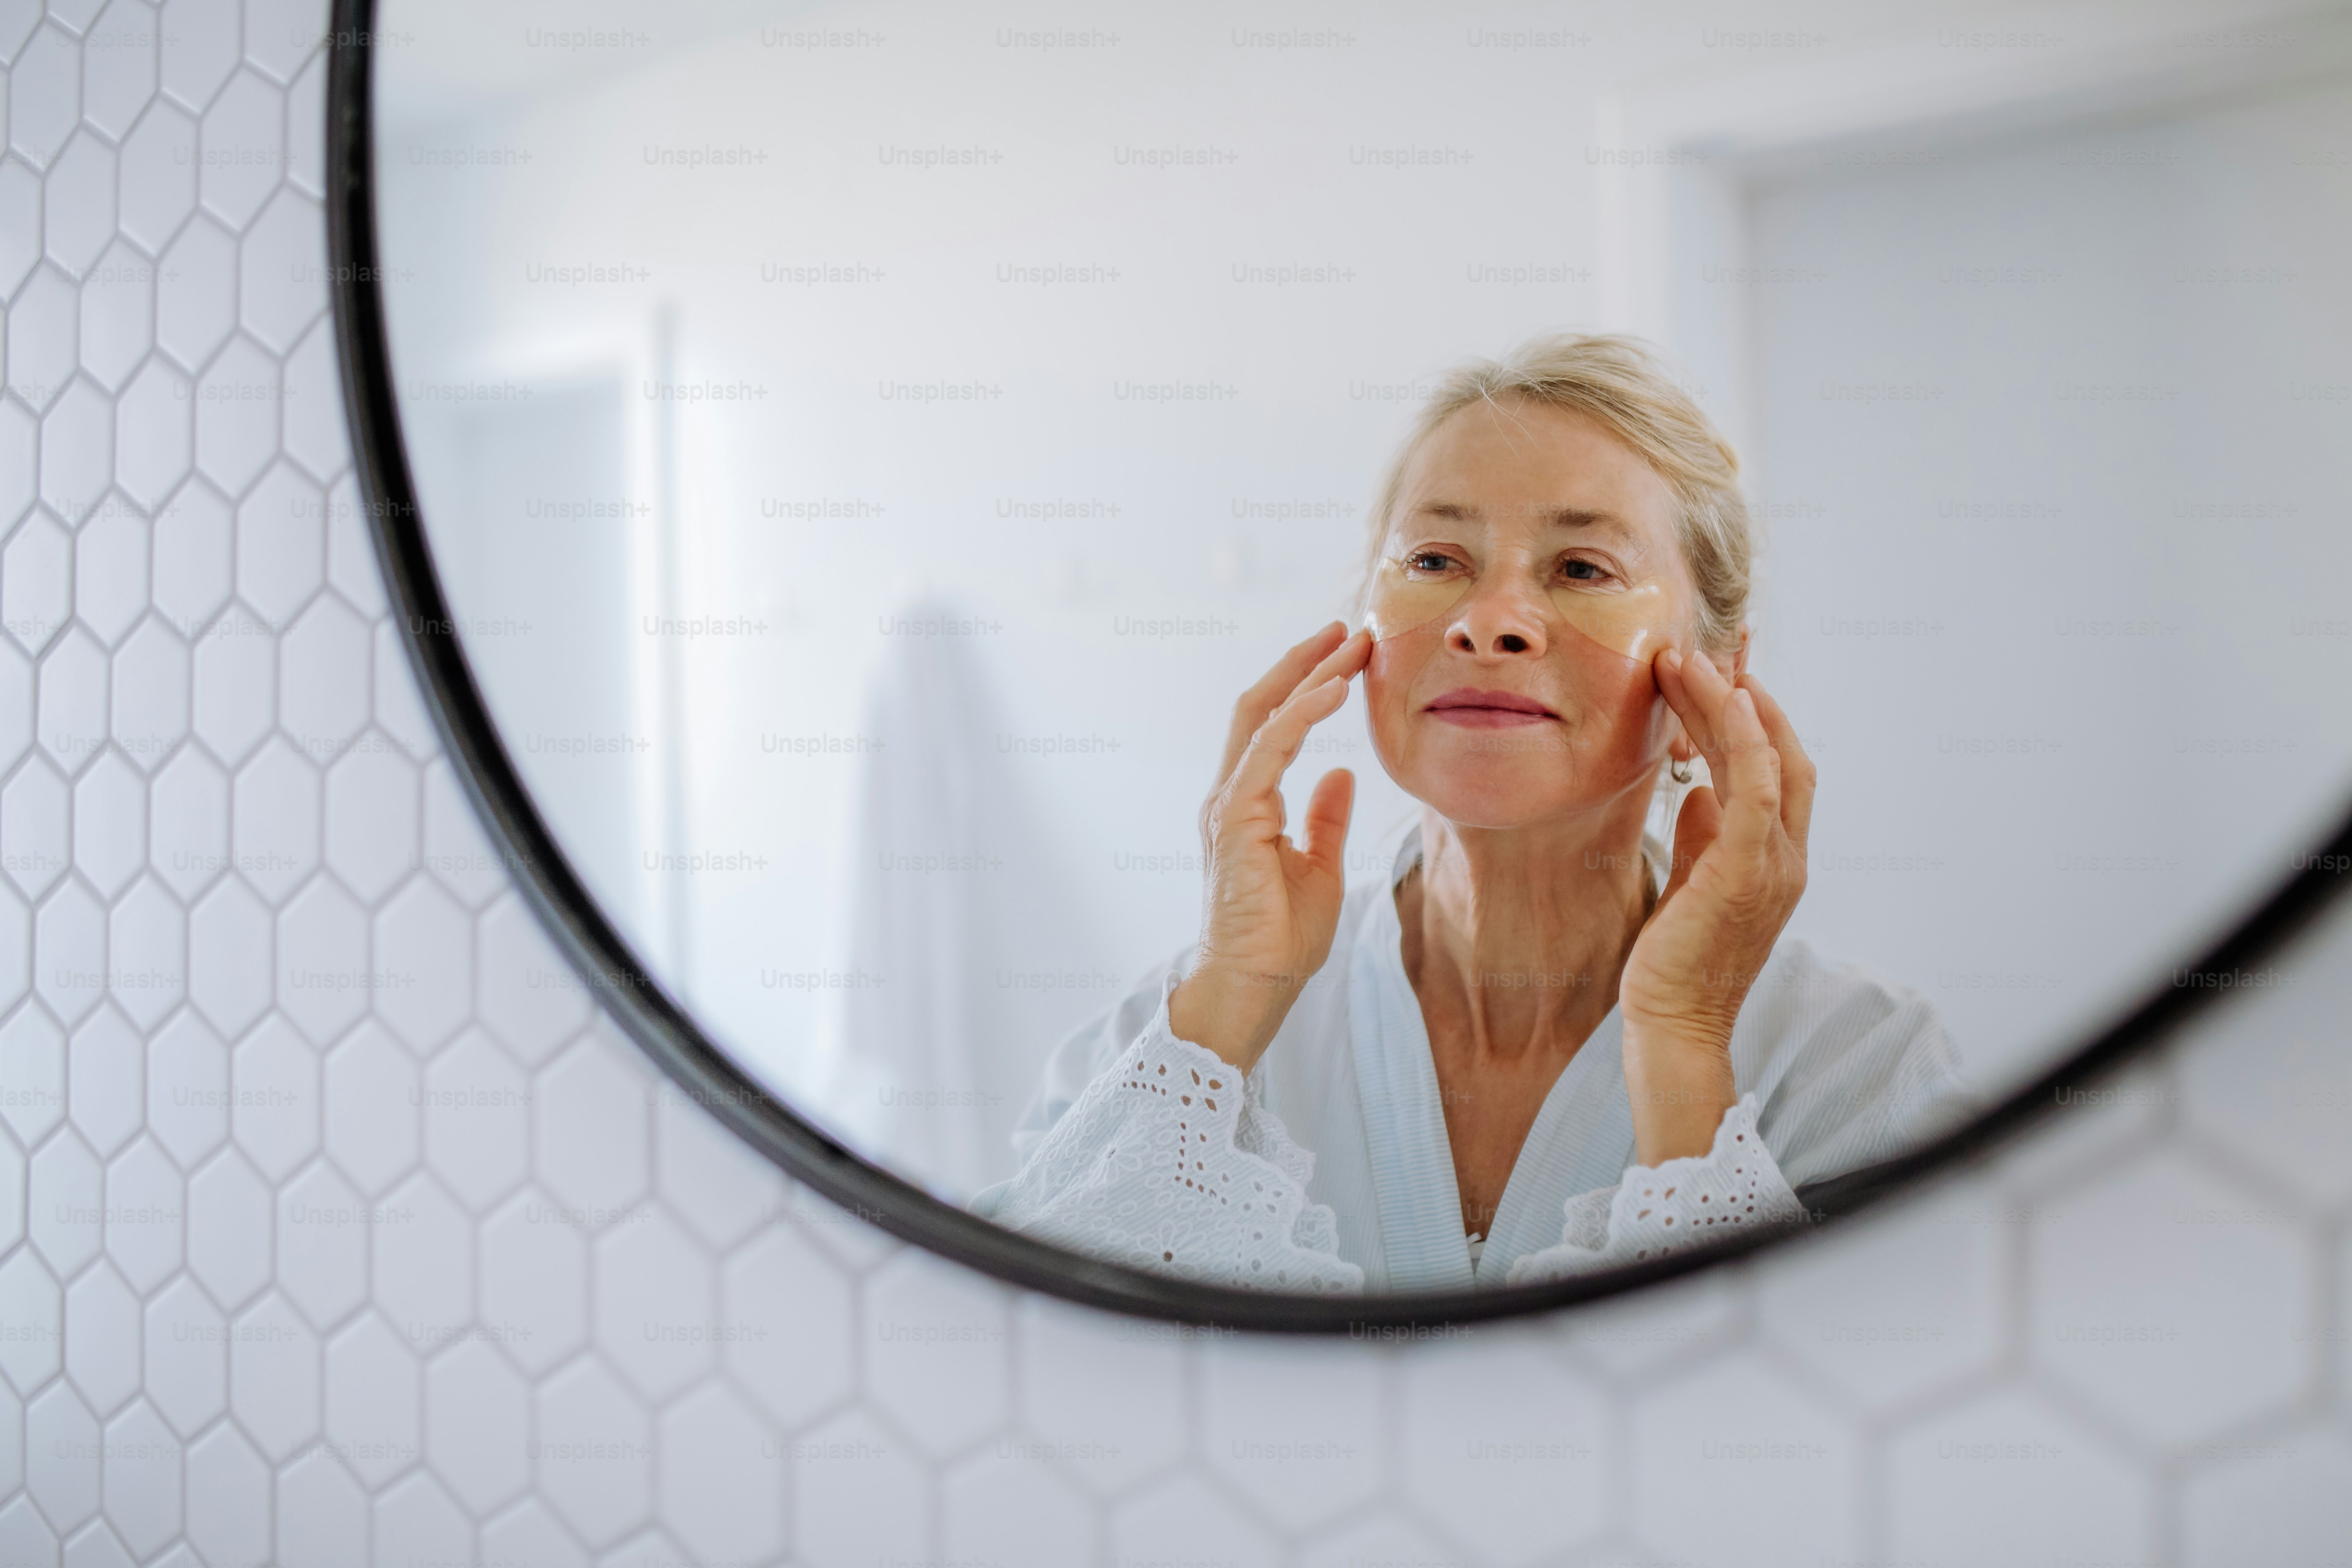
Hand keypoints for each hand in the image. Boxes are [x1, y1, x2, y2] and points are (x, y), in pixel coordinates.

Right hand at [1168, 623, 1371, 1071]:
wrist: (1252, 988)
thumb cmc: (1279, 942)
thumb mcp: (1319, 870)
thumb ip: (1324, 820)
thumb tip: (1340, 775)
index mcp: (1248, 806)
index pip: (1275, 726)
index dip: (1308, 685)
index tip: (1348, 653)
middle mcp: (1232, 796)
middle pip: (1262, 707)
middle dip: (1304, 662)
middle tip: (1349, 628)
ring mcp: (1229, 805)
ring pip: (1264, 717)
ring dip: (1309, 675)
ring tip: (1350, 643)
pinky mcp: (1235, 820)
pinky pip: (1269, 750)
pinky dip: (1302, 714)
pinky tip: (1334, 689)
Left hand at [1619, 650, 1814, 1163]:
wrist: (1673, 1023)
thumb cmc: (1676, 960)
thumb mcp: (1692, 883)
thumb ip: (1703, 838)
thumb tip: (1697, 792)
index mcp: (1775, 858)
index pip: (1777, 768)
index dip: (1754, 716)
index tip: (1719, 671)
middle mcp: (1786, 856)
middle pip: (1780, 751)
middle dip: (1746, 694)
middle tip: (1705, 646)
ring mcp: (1774, 864)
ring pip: (1767, 759)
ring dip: (1730, 703)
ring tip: (1689, 659)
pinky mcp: (1744, 872)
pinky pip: (1753, 788)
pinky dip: (1742, 739)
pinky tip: (1720, 700)